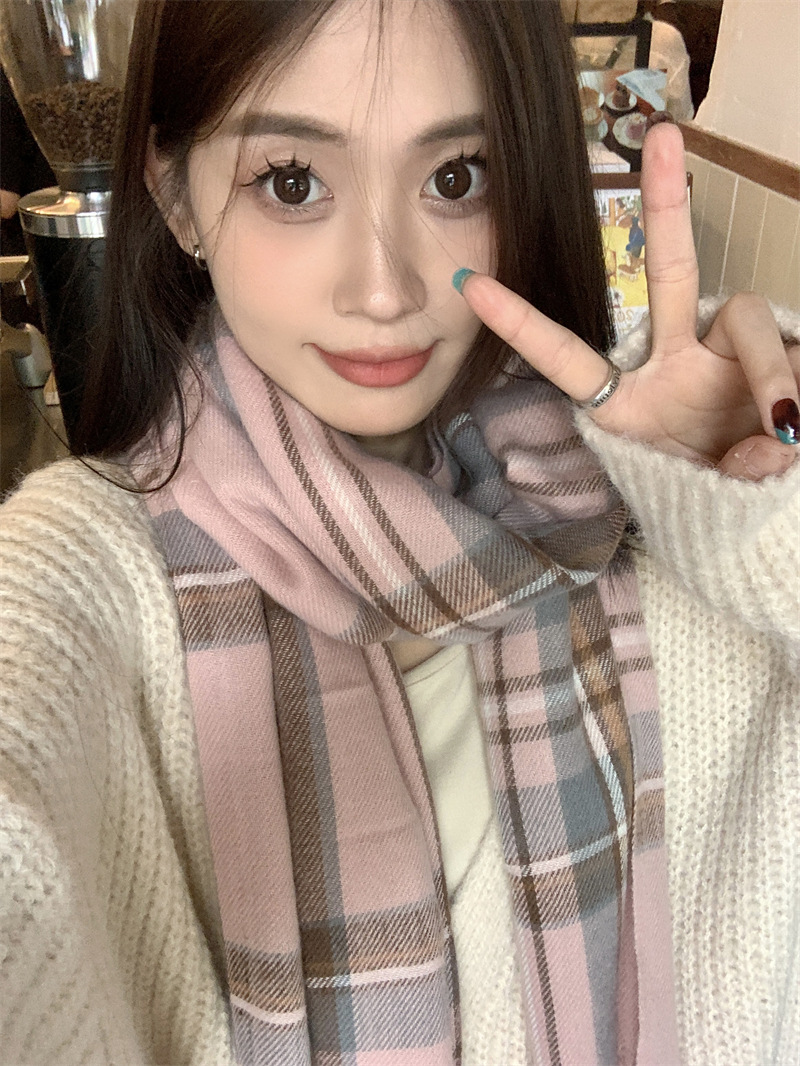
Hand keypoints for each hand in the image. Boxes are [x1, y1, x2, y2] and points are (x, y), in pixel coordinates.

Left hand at [456, 122, 799, 479]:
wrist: (751, 515)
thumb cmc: (709, 502)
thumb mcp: (699, 495)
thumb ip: (732, 476)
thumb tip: (774, 446)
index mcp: (628, 400)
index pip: (568, 356)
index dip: (522, 323)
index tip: (468, 284)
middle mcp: (674, 362)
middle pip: (672, 273)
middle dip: (666, 206)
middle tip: (664, 135)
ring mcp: (725, 356)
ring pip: (746, 315)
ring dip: (766, 367)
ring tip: (785, 433)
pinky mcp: (778, 357)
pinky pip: (789, 352)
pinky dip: (791, 387)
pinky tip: (790, 434)